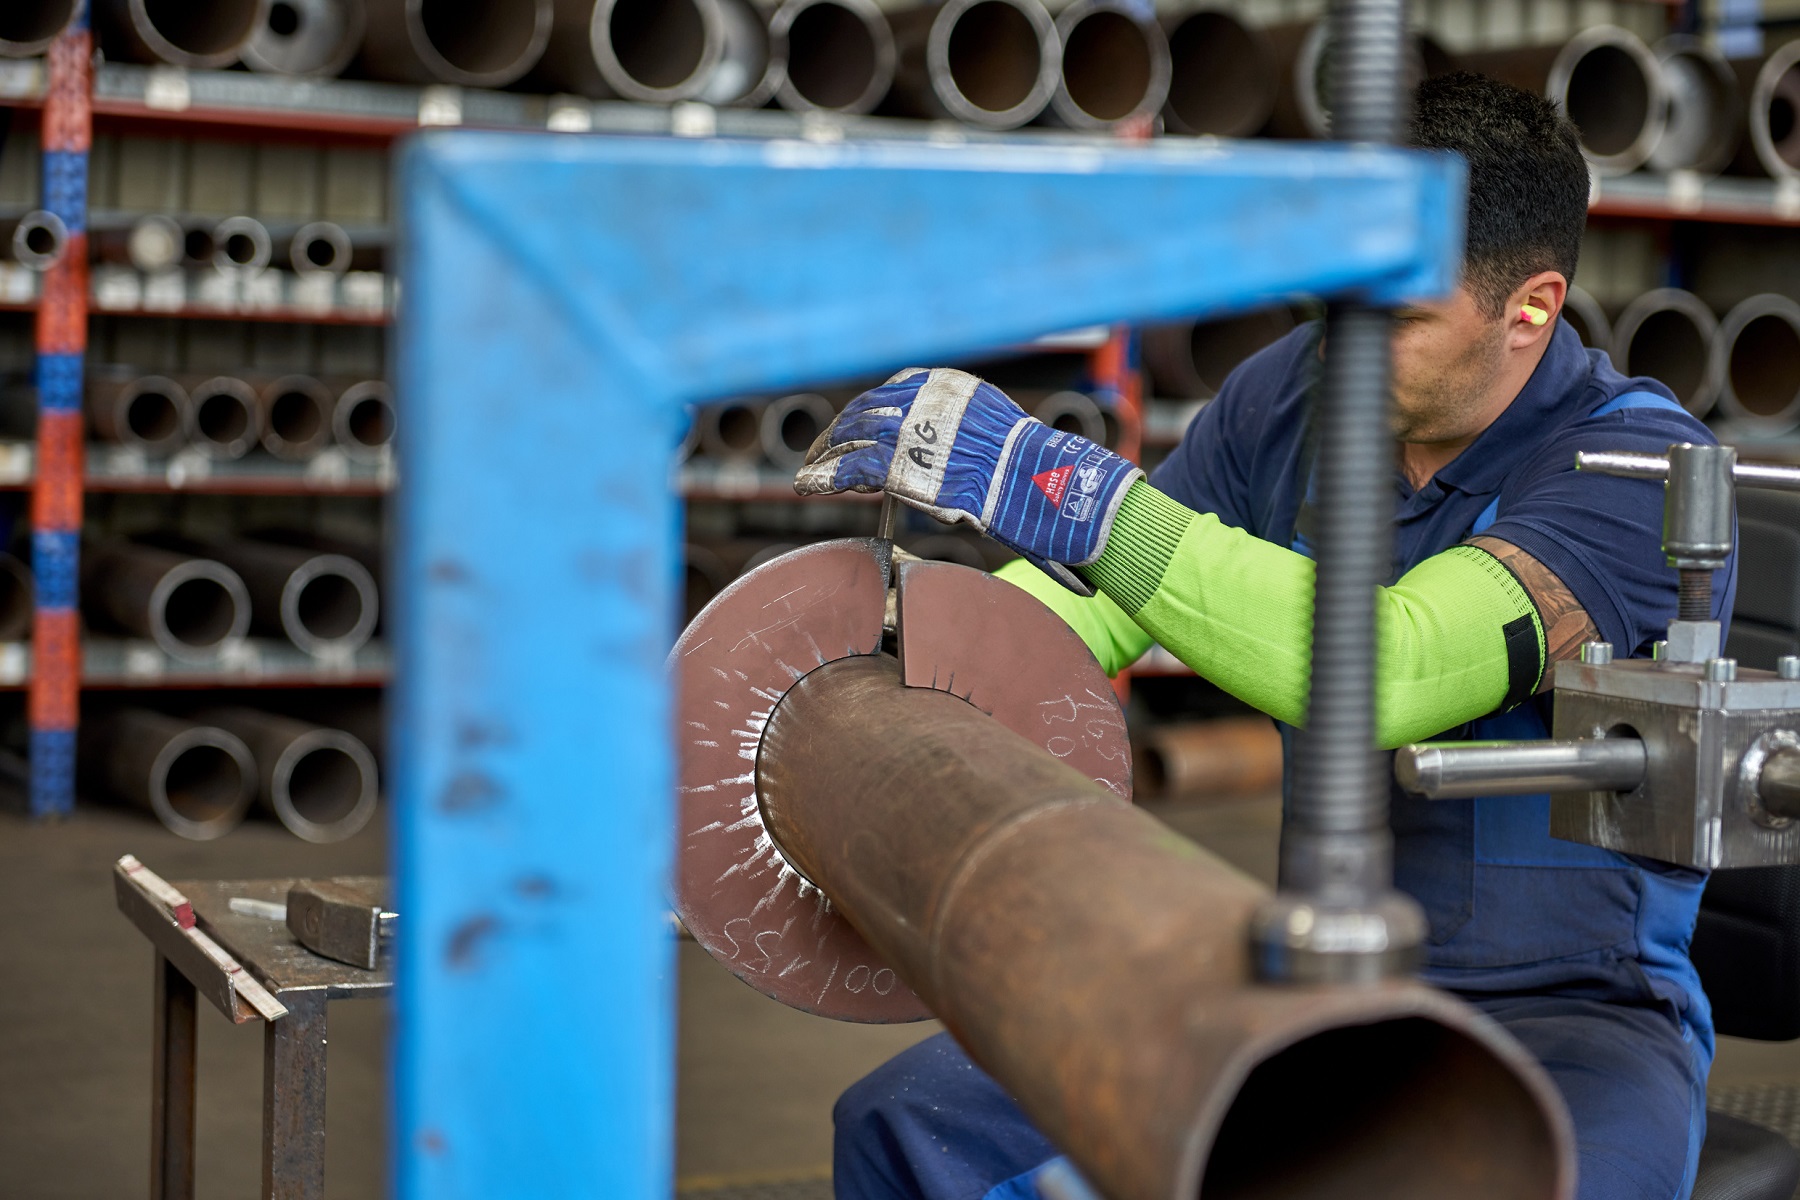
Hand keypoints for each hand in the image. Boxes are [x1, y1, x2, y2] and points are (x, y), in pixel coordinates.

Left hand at [795, 368, 1140, 593]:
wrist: (1035, 479)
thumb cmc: (1024, 463)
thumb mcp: (991, 422)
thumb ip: (958, 423)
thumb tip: (943, 445)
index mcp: (944, 385)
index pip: (890, 391)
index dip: (867, 412)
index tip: (855, 430)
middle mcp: (921, 400)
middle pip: (864, 410)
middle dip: (838, 433)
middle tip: (821, 453)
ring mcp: (908, 430)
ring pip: (851, 436)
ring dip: (825, 455)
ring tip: (809, 472)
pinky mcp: (899, 464)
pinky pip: (852, 467)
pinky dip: (826, 476)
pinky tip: (811, 484)